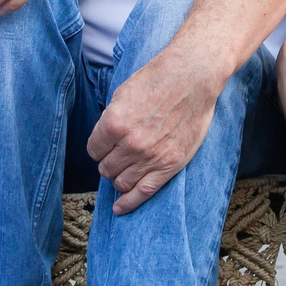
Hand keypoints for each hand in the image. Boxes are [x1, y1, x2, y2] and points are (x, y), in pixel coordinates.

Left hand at [88, 45, 226, 214]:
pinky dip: (129, 203)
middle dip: (108, 164)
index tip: (105, 146)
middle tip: (116, 157)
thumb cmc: (157, 80)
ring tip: (123, 172)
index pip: (94, 150)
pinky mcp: (170, 164)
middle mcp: (130, 143)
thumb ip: (111, 121)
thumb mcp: (122, 94)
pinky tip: (120, 208)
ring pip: (122, 183)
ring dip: (119, 179)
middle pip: (106, 169)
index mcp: (114, 123)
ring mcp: (151, 156)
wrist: (192, 77)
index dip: (98, 148)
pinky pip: (144, 192)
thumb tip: (104, 141)